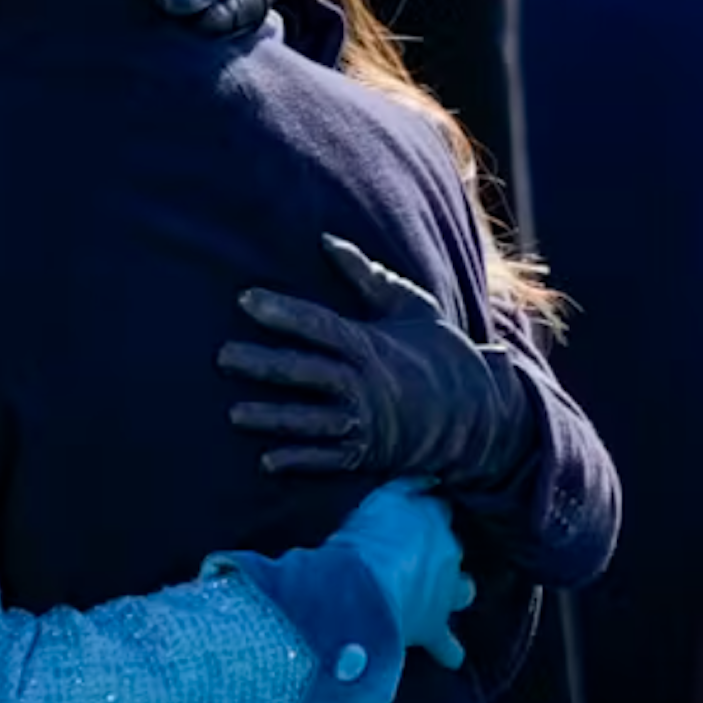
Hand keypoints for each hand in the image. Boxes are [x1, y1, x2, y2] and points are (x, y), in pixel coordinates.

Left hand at [220, 234, 537, 485]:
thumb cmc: (441, 351)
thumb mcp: (412, 306)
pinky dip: (299, 461)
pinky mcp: (367, 454)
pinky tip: (267, 461)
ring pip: (309, 420)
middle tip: (221, 357)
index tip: (246, 299)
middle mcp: (363, 384)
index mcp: (370, 344)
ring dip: (271, 419)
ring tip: (235, 413)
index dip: (281, 312)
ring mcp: (364, 422)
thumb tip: (326, 241)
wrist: (481, 413)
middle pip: (303, 373)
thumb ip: (367, 275)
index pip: (317, 325)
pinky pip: (328, 459)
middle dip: (262, 365)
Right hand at [324, 483, 473, 670]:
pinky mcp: (433, 627)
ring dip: (455, 593)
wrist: (364, 588)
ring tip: (446, 596)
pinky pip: (446, 644)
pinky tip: (451, 657)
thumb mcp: (379, 500)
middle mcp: (447, 553)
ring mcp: (445, 593)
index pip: (440, 507)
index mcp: (432, 519)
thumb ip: (402, 491)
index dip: (431, 511)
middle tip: (424, 554)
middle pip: (454, 548)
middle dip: (443, 552)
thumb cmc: (364, 540)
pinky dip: (448, 650)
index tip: (424, 511)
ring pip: (463, 591)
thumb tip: (422, 481)